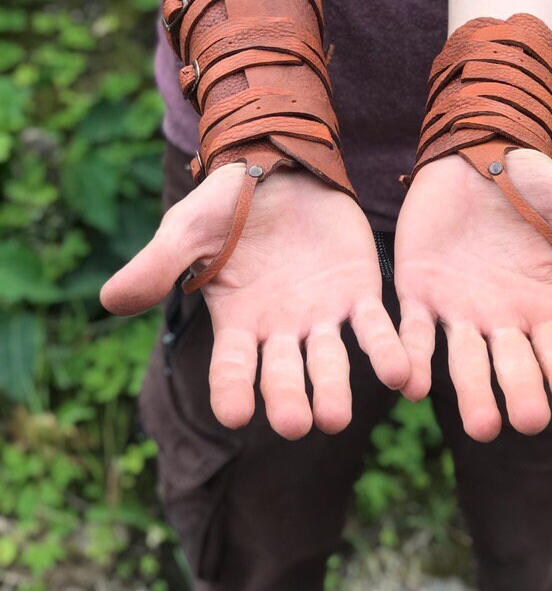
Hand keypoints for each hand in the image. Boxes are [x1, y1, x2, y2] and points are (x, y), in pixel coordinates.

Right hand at [101, 165, 408, 437]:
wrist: (279, 166)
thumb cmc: (227, 204)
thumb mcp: (187, 230)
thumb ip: (157, 266)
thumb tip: (108, 300)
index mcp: (237, 324)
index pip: (232, 370)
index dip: (233, 391)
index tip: (236, 414)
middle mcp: (280, 330)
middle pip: (284, 376)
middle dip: (289, 400)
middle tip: (297, 423)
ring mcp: (321, 315)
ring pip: (330, 362)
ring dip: (336, 389)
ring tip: (339, 415)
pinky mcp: (358, 292)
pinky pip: (375, 329)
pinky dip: (387, 351)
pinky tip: (404, 374)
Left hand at [394, 150, 551, 439]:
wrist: (476, 155)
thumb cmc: (535, 187)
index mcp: (543, 307)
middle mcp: (501, 319)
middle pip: (513, 366)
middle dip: (520, 394)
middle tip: (528, 421)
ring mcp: (459, 310)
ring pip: (464, 361)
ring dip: (470, 392)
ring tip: (481, 426)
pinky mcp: (417, 292)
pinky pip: (414, 332)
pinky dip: (412, 357)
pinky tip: (412, 384)